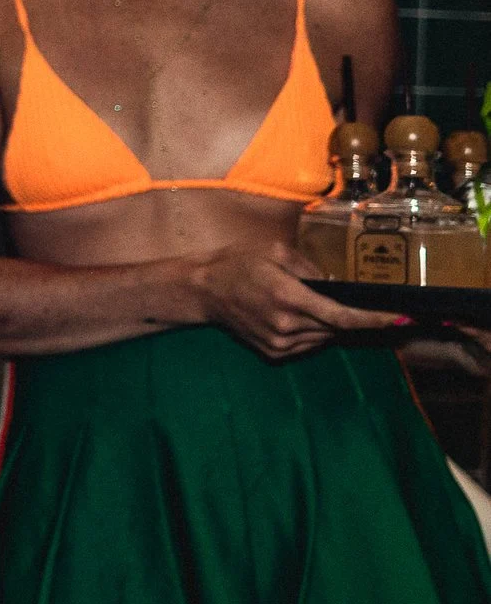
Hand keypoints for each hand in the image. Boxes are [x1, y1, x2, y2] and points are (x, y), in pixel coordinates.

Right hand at [201, 240, 399, 359]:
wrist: (203, 290)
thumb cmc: (238, 263)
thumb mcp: (274, 250)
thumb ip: (309, 267)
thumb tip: (335, 284)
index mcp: (288, 297)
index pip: (342, 317)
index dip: (375, 320)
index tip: (401, 319)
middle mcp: (286, 325)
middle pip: (337, 328)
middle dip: (352, 318)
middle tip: (362, 306)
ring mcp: (279, 343)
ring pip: (324, 338)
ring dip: (329, 324)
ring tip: (311, 305)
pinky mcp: (273, 354)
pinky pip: (308, 345)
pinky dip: (312, 332)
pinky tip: (296, 317)